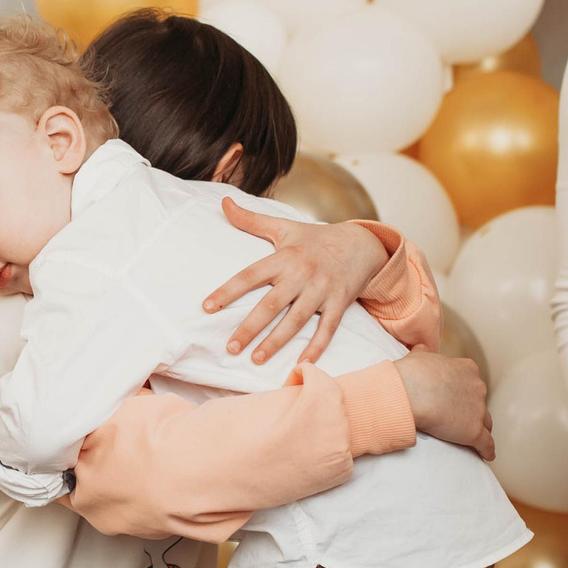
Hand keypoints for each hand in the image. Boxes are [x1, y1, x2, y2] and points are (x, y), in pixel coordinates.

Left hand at [204, 201, 390, 364]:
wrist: (360, 244)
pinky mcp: (339, 304)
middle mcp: (301, 275)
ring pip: (296, 320)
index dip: (228, 291)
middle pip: (271, 304)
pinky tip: (301, 365)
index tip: (207, 307)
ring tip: (256, 358)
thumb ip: (251, 220)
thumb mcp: (283, 226)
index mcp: (284, 258)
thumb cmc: (314, 239)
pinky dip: (316, 348)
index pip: (250, 275)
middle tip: (231, 347)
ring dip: (276, 342)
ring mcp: (321, 291)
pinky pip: (327, 330)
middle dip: (250, 327)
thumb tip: (223, 202)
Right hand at [397, 349, 492, 459]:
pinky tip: (487, 456)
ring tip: (475, 440)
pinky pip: (486, 444)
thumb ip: (424, 353)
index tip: (456, 398)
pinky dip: (487, 450)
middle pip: (480, 403)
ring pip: (486, 423)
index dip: (464, 392)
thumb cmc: (412, 374)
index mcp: (466, 369)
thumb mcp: (418, 356)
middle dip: (473, 410)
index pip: (471, 382)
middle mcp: (478, 387)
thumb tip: (421, 349)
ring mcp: (478, 410)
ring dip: (480, 429)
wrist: (411, 393)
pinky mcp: (474, 432)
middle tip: (460, 418)